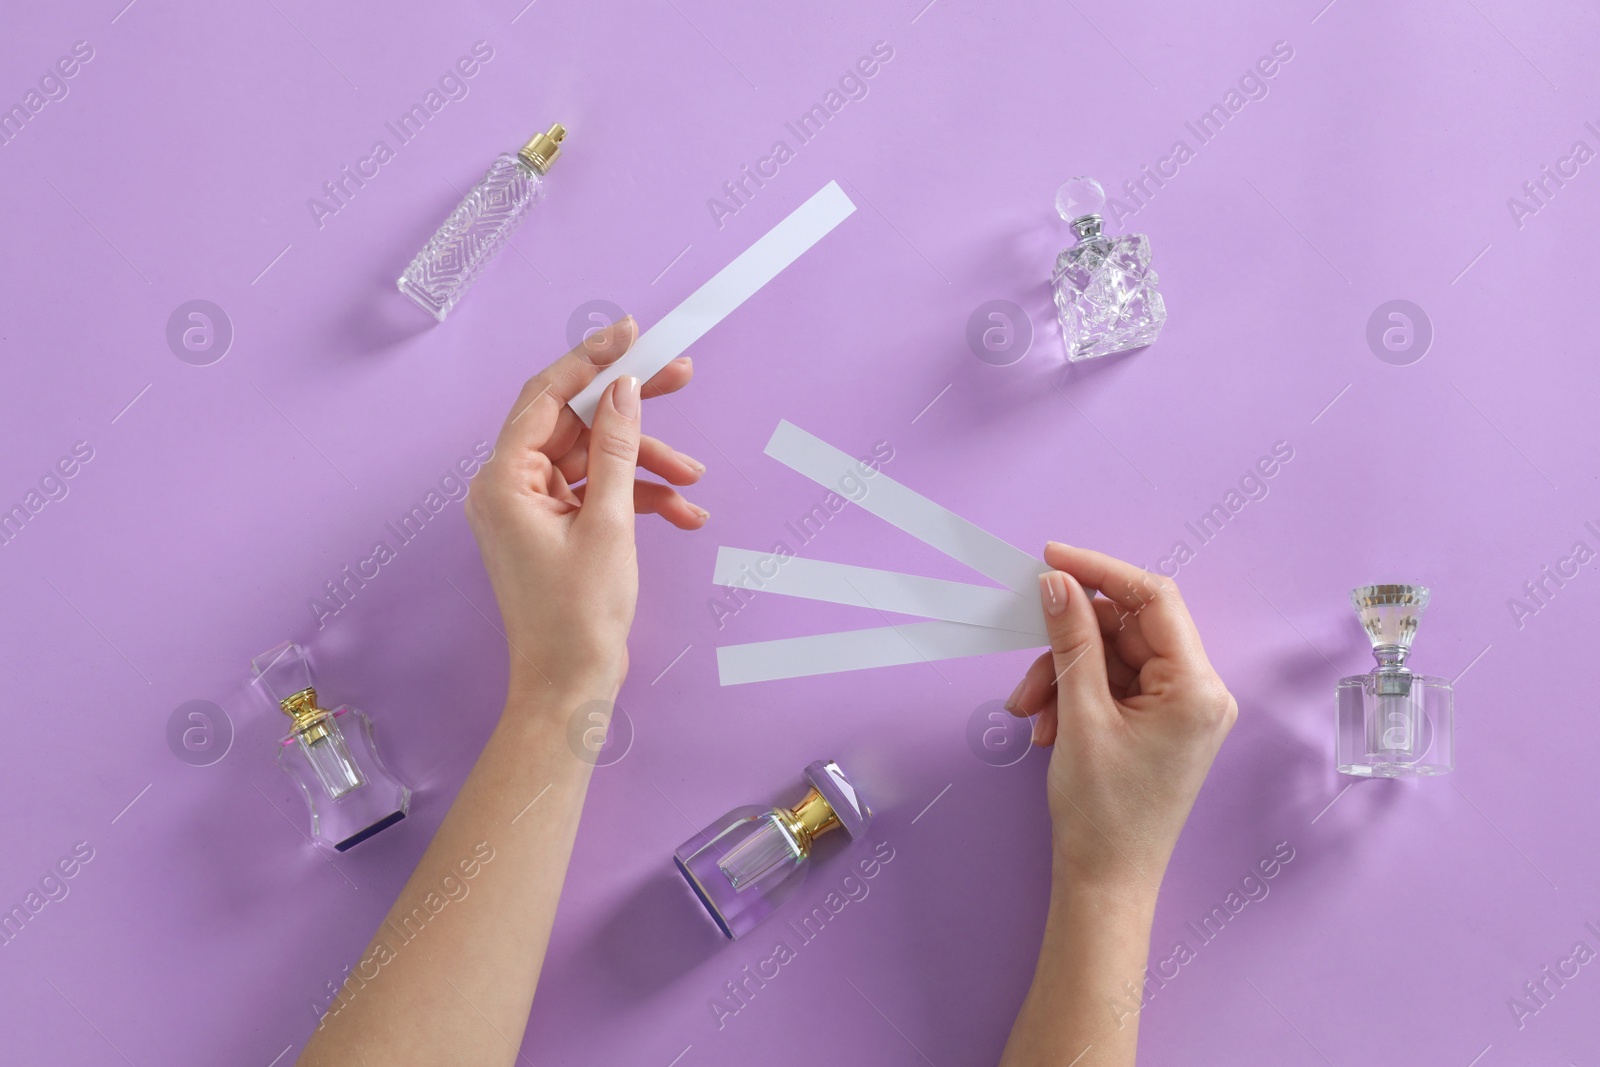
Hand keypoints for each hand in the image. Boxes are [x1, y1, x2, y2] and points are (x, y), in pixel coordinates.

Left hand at [464, 318, 707, 702]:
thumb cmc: (577, 616)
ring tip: (694, 478)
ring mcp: (531, 507)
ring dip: (646, 464)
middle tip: (681, 377)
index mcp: (504, 479)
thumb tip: (622, 389)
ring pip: (595, 458)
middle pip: (575, 421)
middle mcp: (509, 485)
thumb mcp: (607, 523)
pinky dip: (639, 497)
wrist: (570, 686)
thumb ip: (616, 449)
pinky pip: (598, 492)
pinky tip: (682, 513)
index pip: (546, 395)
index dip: (590, 358)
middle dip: (632, 409)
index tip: (633, 334)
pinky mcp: (554, 527)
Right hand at [1005, 543, 1235, 897]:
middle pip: (1126, 630)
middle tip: (1027, 670)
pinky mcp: (1160, 725)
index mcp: (1195, 687)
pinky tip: (1045, 728)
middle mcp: (1199, 692)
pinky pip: (1113, 686)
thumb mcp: (1080, 716)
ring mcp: (1181, 710)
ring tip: (1029, 713)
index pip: (1153, 599)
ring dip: (1063, 676)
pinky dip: (1074, 697)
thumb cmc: (1103, 812)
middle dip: (1068, 645)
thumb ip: (1071, 641)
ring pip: (1112, 659)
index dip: (1100, 571)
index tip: (1052, 558)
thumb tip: (1057, 582)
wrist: (1106, 882)